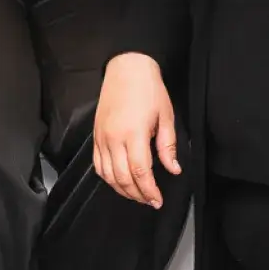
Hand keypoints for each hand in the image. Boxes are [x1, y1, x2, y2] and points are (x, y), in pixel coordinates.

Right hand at [93, 53, 178, 208]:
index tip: (158, 200)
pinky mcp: (95, 136)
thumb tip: (173, 169)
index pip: (140, 171)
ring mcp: (102, 138)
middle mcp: (114, 138)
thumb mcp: (166, 115)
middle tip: (150, 201)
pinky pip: (98, 165)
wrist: (126, 68)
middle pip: (123, 178)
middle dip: (138, 194)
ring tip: (137, 195)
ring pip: (108, 176)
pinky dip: (107, 178)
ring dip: (122, 190)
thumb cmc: (149, 89)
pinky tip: (119, 182)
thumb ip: (168, 145)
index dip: (149, 190)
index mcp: (134, 132)